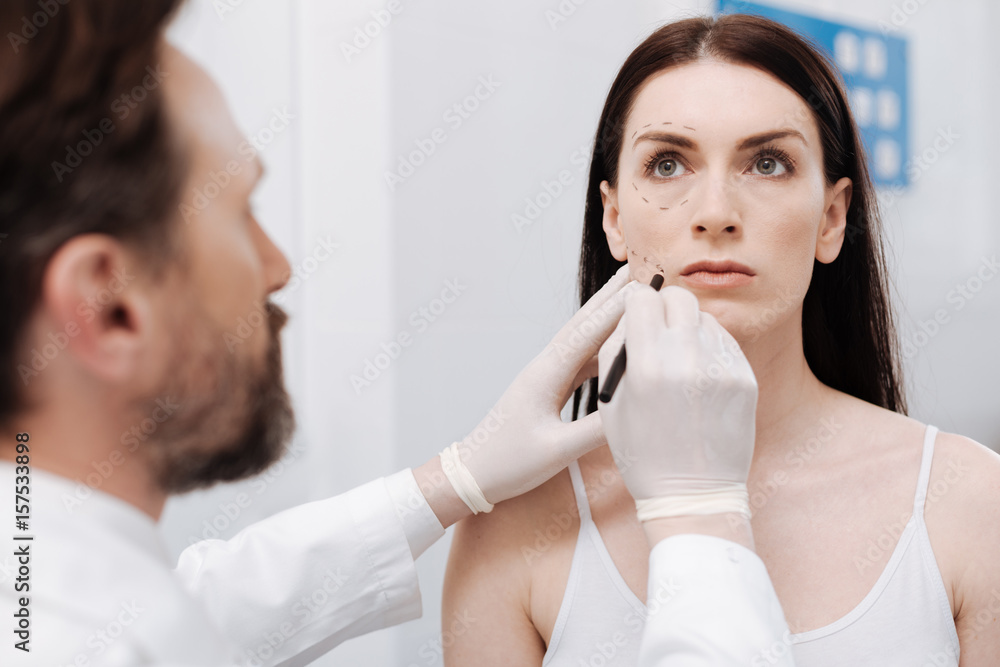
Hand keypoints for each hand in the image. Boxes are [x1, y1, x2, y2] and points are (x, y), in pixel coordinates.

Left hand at [455, 265, 636, 504]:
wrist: (474, 473)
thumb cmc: (510, 463)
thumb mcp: (558, 450)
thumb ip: (596, 430)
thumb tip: (635, 410)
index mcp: (546, 376)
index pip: (586, 334)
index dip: (615, 310)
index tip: (642, 287)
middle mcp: (545, 368)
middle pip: (582, 325)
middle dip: (610, 298)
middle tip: (636, 270)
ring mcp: (545, 377)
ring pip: (581, 341)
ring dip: (606, 318)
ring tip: (631, 297)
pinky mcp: (547, 389)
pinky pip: (579, 362)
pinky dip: (600, 348)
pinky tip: (616, 344)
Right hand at [597, 285, 757, 543]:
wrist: (693, 495)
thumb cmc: (644, 453)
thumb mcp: (612, 402)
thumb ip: (617, 349)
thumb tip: (632, 309)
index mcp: (647, 365)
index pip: (643, 299)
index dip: (636, 305)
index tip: (637, 314)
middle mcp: (687, 359)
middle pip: (679, 297)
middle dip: (665, 308)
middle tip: (660, 329)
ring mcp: (721, 368)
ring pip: (704, 318)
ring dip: (689, 330)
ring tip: (680, 364)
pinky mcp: (745, 378)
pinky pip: (724, 343)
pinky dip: (709, 351)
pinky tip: (699, 379)